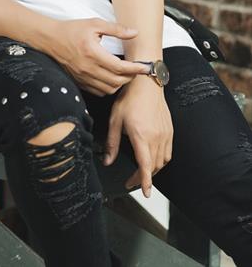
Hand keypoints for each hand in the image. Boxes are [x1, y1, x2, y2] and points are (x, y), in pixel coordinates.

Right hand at [46, 18, 150, 95]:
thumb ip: (116, 29)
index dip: (135, 68)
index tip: (145, 67)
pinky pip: (98, 92)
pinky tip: (111, 79)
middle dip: (130, 77)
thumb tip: (134, 33)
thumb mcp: (95, 24)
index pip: (120, 67)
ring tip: (125, 74)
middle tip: (136, 70)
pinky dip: (108, 88)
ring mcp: (83, 77)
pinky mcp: (80, 82)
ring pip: (109, 89)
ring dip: (120, 84)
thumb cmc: (73, 30)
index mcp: (93, 53)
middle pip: (116, 81)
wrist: (51, 39)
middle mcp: (88, 68)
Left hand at [103, 75, 172, 197]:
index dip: (145, 182)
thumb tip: (107, 161)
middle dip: (144, 178)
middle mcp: (156, 137)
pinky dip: (161, 160)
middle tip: (132, 181)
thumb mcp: (115, 120)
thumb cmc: (130, 98)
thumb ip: (112, 143)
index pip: (145, 166)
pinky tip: (153, 158)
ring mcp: (165, 134)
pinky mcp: (170, 130)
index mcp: (141, 135)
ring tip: (141, 171)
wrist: (146, 83)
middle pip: (153, 166)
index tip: (145, 193)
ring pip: (162, 161)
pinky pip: (168, 152)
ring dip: (152, 169)